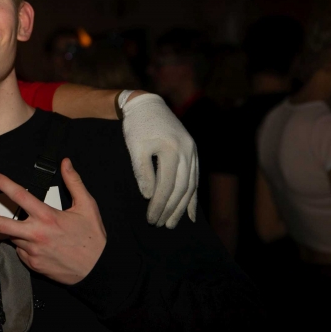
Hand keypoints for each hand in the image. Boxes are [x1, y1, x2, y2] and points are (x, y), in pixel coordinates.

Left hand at [0, 158, 105, 284]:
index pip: (21, 197)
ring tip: (22, 228)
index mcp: (47, 217)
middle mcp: (35, 235)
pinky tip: (41, 244)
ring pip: (13, 237)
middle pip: (1, 225)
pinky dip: (25, 245)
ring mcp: (32, 252)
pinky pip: (22, 251)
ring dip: (13, 231)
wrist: (98, 270)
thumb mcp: (87, 206)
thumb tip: (66, 162)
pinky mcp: (32, 265)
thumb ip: (74, 182)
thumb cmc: (93, 237)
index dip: (5, 185)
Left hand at [122, 93, 197, 227]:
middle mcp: (188, 152)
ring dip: (182, 207)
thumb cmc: (136, 127)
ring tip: (172, 223)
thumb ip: (143, 171)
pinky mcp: (193, 153)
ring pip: (191, 185)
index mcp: (172, 150)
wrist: (147, 105)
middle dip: (171, 209)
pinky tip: (191, 214)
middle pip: (181, 188)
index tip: (150, 219)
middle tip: (160, 225)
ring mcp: (193, 152)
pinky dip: (193, 197)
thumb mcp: (135, 148)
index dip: (159, 205)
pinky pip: (195, 179)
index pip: (166, 186)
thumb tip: (149, 196)